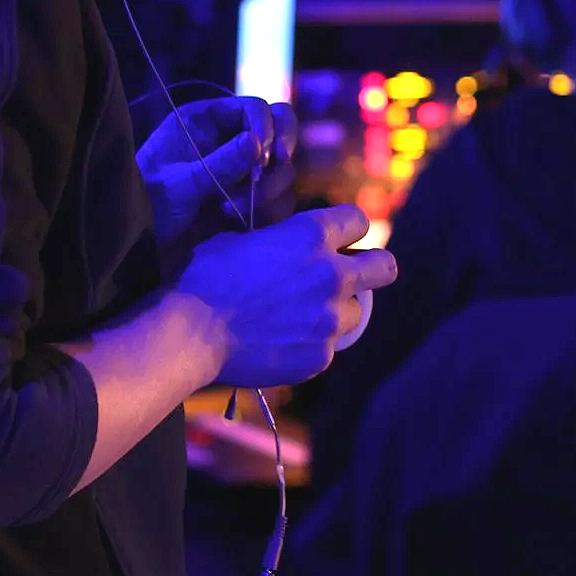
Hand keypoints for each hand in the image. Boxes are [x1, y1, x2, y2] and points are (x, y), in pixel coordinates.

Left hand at [139, 97, 297, 261]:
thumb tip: (256, 144)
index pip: (255, 108)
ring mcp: (243, 172)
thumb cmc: (147, 205)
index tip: (267, 153)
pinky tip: (241, 224)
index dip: (267, 126)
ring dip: (267, 190)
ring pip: (283, 170)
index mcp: (207, 122)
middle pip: (281, 131)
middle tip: (278, 165)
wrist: (139, 247)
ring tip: (230, 211)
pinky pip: (278, 201)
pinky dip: (268, 211)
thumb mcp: (180, 183)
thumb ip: (219, 163)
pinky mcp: (250, 201)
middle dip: (281, 152)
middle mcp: (230, 141)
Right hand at [170, 203, 398, 388]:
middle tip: (353, 278)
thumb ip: (279, 238)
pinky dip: (311, 345)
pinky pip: (327, 347)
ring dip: (334, 312)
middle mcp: (331, 273)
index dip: (348, 229)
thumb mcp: (241, 238)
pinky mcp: (320, 355)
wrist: (191, 333)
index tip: (339, 241)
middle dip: (372, 269)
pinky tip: (281, 343)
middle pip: (385, 267)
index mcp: (311, 235)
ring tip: (300, 319)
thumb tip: (287, 240)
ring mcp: (329, 318)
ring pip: (354, 312)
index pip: (358, 220)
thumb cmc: (206, 279)